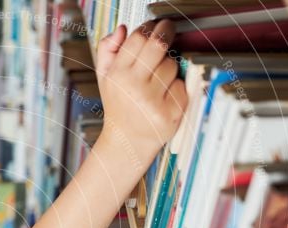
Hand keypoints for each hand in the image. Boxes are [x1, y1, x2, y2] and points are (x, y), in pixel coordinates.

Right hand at [96, 20, 187, 160]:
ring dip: (170, 68)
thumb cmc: (119, 106)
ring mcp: (152, 101)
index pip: (138, 38)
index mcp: (117, 75)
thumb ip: (108, 50)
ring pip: (172, 65)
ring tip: (158, 81)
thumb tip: (121, 29)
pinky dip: (177, 89)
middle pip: (158, 45)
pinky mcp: (170, 113)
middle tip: (168, 29)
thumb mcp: (105, 78)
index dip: (149, 27)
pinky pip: (182, 86)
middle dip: (167, 32)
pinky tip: (165, 98)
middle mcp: (133, 88)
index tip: (155, 26)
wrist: (126, 142)